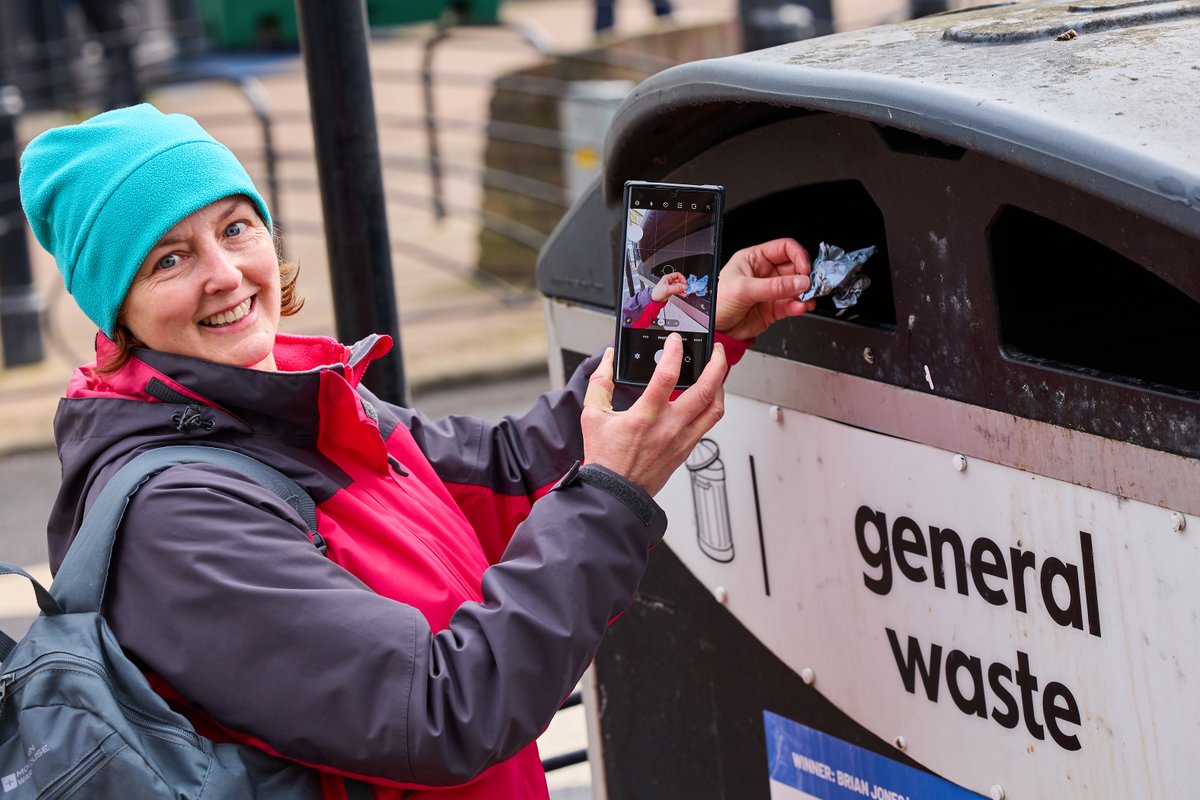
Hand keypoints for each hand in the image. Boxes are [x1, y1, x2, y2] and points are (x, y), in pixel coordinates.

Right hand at [581, 334, 725, 496]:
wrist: (615, 493)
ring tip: (717, 372)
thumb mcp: (593, 415)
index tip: (676, 341)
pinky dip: (712, 406)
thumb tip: (608, 359)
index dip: (674, 352)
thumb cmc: (605, 459)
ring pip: (715, 409)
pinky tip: (706, 397)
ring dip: (720, 386)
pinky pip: (708, 424)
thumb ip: (601, 382)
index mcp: (645, 416)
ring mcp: (681, 440)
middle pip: (705, 390)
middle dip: (717, 364)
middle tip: (716, 350)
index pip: (667, 376)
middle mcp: (668, 427)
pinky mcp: (686, 450)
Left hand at [650, 271, 687, 302]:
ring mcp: (671, 286)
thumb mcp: (667, 289)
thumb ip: (676, 288)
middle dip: (683, 285)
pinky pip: (679, 290)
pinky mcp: (672, 291)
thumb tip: (684, 287)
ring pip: (680, 286)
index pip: (677, 275)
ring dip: (683, 289)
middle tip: (687, 288)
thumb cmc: (657, 292)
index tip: (685, 282)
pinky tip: (684, 294)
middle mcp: (670, 281)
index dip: (682, 278)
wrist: (654, 299)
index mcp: (668, 278)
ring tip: (686, 292)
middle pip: (680, 281)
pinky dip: (682, 292)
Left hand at [715, 238, 817, 340]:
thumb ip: (774, 286)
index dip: (798, 256)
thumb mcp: (743, 289)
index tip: (805, 268)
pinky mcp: (773, 309)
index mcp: (754, 259)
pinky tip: (800, 307)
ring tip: (806, 299)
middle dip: (804, 277)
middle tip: (809, 286)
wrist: (713, 330)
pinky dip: (799, 306)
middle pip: (794, 268)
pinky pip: (791, 305)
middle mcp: (764, 273)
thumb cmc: (716, 303)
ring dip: (804, 293)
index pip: (784, 248)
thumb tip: (799, 282)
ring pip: (796, 288)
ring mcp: (770, 291)